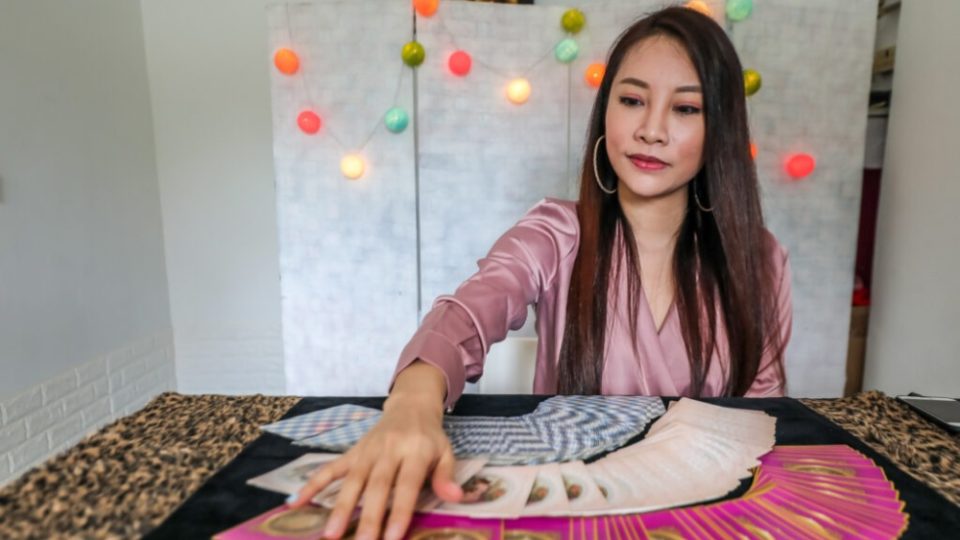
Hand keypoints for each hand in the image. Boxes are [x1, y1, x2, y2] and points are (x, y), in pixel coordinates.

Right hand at [288, 394, 462, 539]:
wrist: (410, 405)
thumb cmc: (429, 437)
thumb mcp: (446, 451)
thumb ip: (446, 475)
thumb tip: (457, 498)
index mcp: (415, 450)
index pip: (407, 484)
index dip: (400, 511)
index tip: (392, 537)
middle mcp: (388, 449)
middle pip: (377, 485)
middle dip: (369, 516)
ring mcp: (367, 450)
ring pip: (352, 480)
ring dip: (340, 507)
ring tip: (330, 534)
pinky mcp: (352, 451)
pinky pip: (330, 468)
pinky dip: (313, 484)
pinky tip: (296, 502)